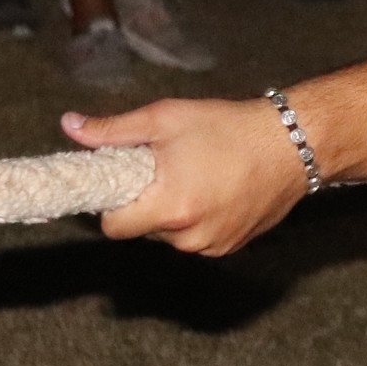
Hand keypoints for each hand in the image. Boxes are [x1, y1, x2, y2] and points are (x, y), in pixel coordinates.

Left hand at [62, 97, 307, 255]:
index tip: (128, 182)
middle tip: (168, 171)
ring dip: (174, 214)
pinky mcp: (233, 246)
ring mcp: (214, 245)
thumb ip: (115, 129)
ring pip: (171, 236)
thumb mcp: (168, 118)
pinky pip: (198, 239)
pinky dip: (199, 221)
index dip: (113, 204)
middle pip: (143, 230)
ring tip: (198, 178)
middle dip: (147, 204)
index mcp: (170, 207)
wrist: (297, 142)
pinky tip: (218, 192)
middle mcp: (190, 236)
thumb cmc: (230, 127)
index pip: (113, 226)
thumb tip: (69, 126)